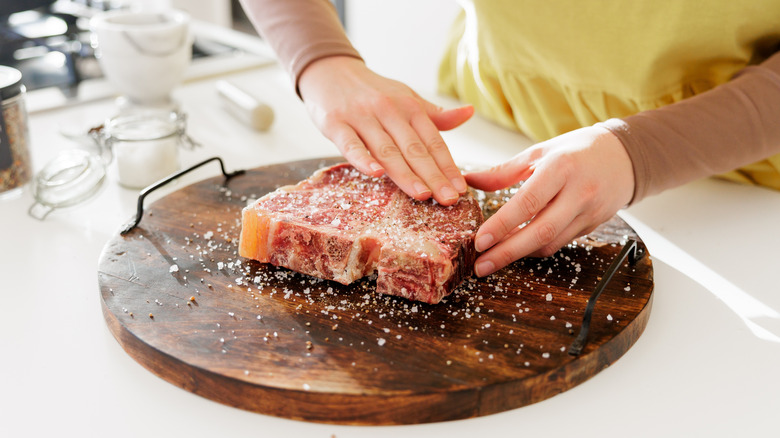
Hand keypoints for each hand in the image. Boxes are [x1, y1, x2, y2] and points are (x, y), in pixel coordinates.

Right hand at [298, 56, 473, 204]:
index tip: (461, 190)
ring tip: (422, 194)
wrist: (329, 70)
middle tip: (448, 200)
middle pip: (414, 149)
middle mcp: (389, 110)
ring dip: (405, 173)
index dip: (448, 166)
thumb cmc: (372, 92)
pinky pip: (351, 144)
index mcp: (409, 107)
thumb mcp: (406, 97)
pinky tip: (376, 174)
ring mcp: (362, 117)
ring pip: (387, 150)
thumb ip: (434, 114)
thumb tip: (469, 112)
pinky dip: (363, 159)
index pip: (433, 141)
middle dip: (433, 176)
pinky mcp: (336, 123)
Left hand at [465, 126, 634, 276]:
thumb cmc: (577, 150)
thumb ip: (503, 171)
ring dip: (519, 255)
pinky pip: (560, 242)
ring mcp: (588, 212)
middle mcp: (578, 193)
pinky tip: (517, 249)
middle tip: (480, 266)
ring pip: (550, 243)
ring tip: (492, 260)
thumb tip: (469, 181)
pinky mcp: (593, 226)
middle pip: (540, 232)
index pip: (527, 203)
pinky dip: (536, 248)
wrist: (625, 157)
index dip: (502, 225)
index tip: (480, 241)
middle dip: (507, 253)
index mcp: (561, 168)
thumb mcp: (539, 152)